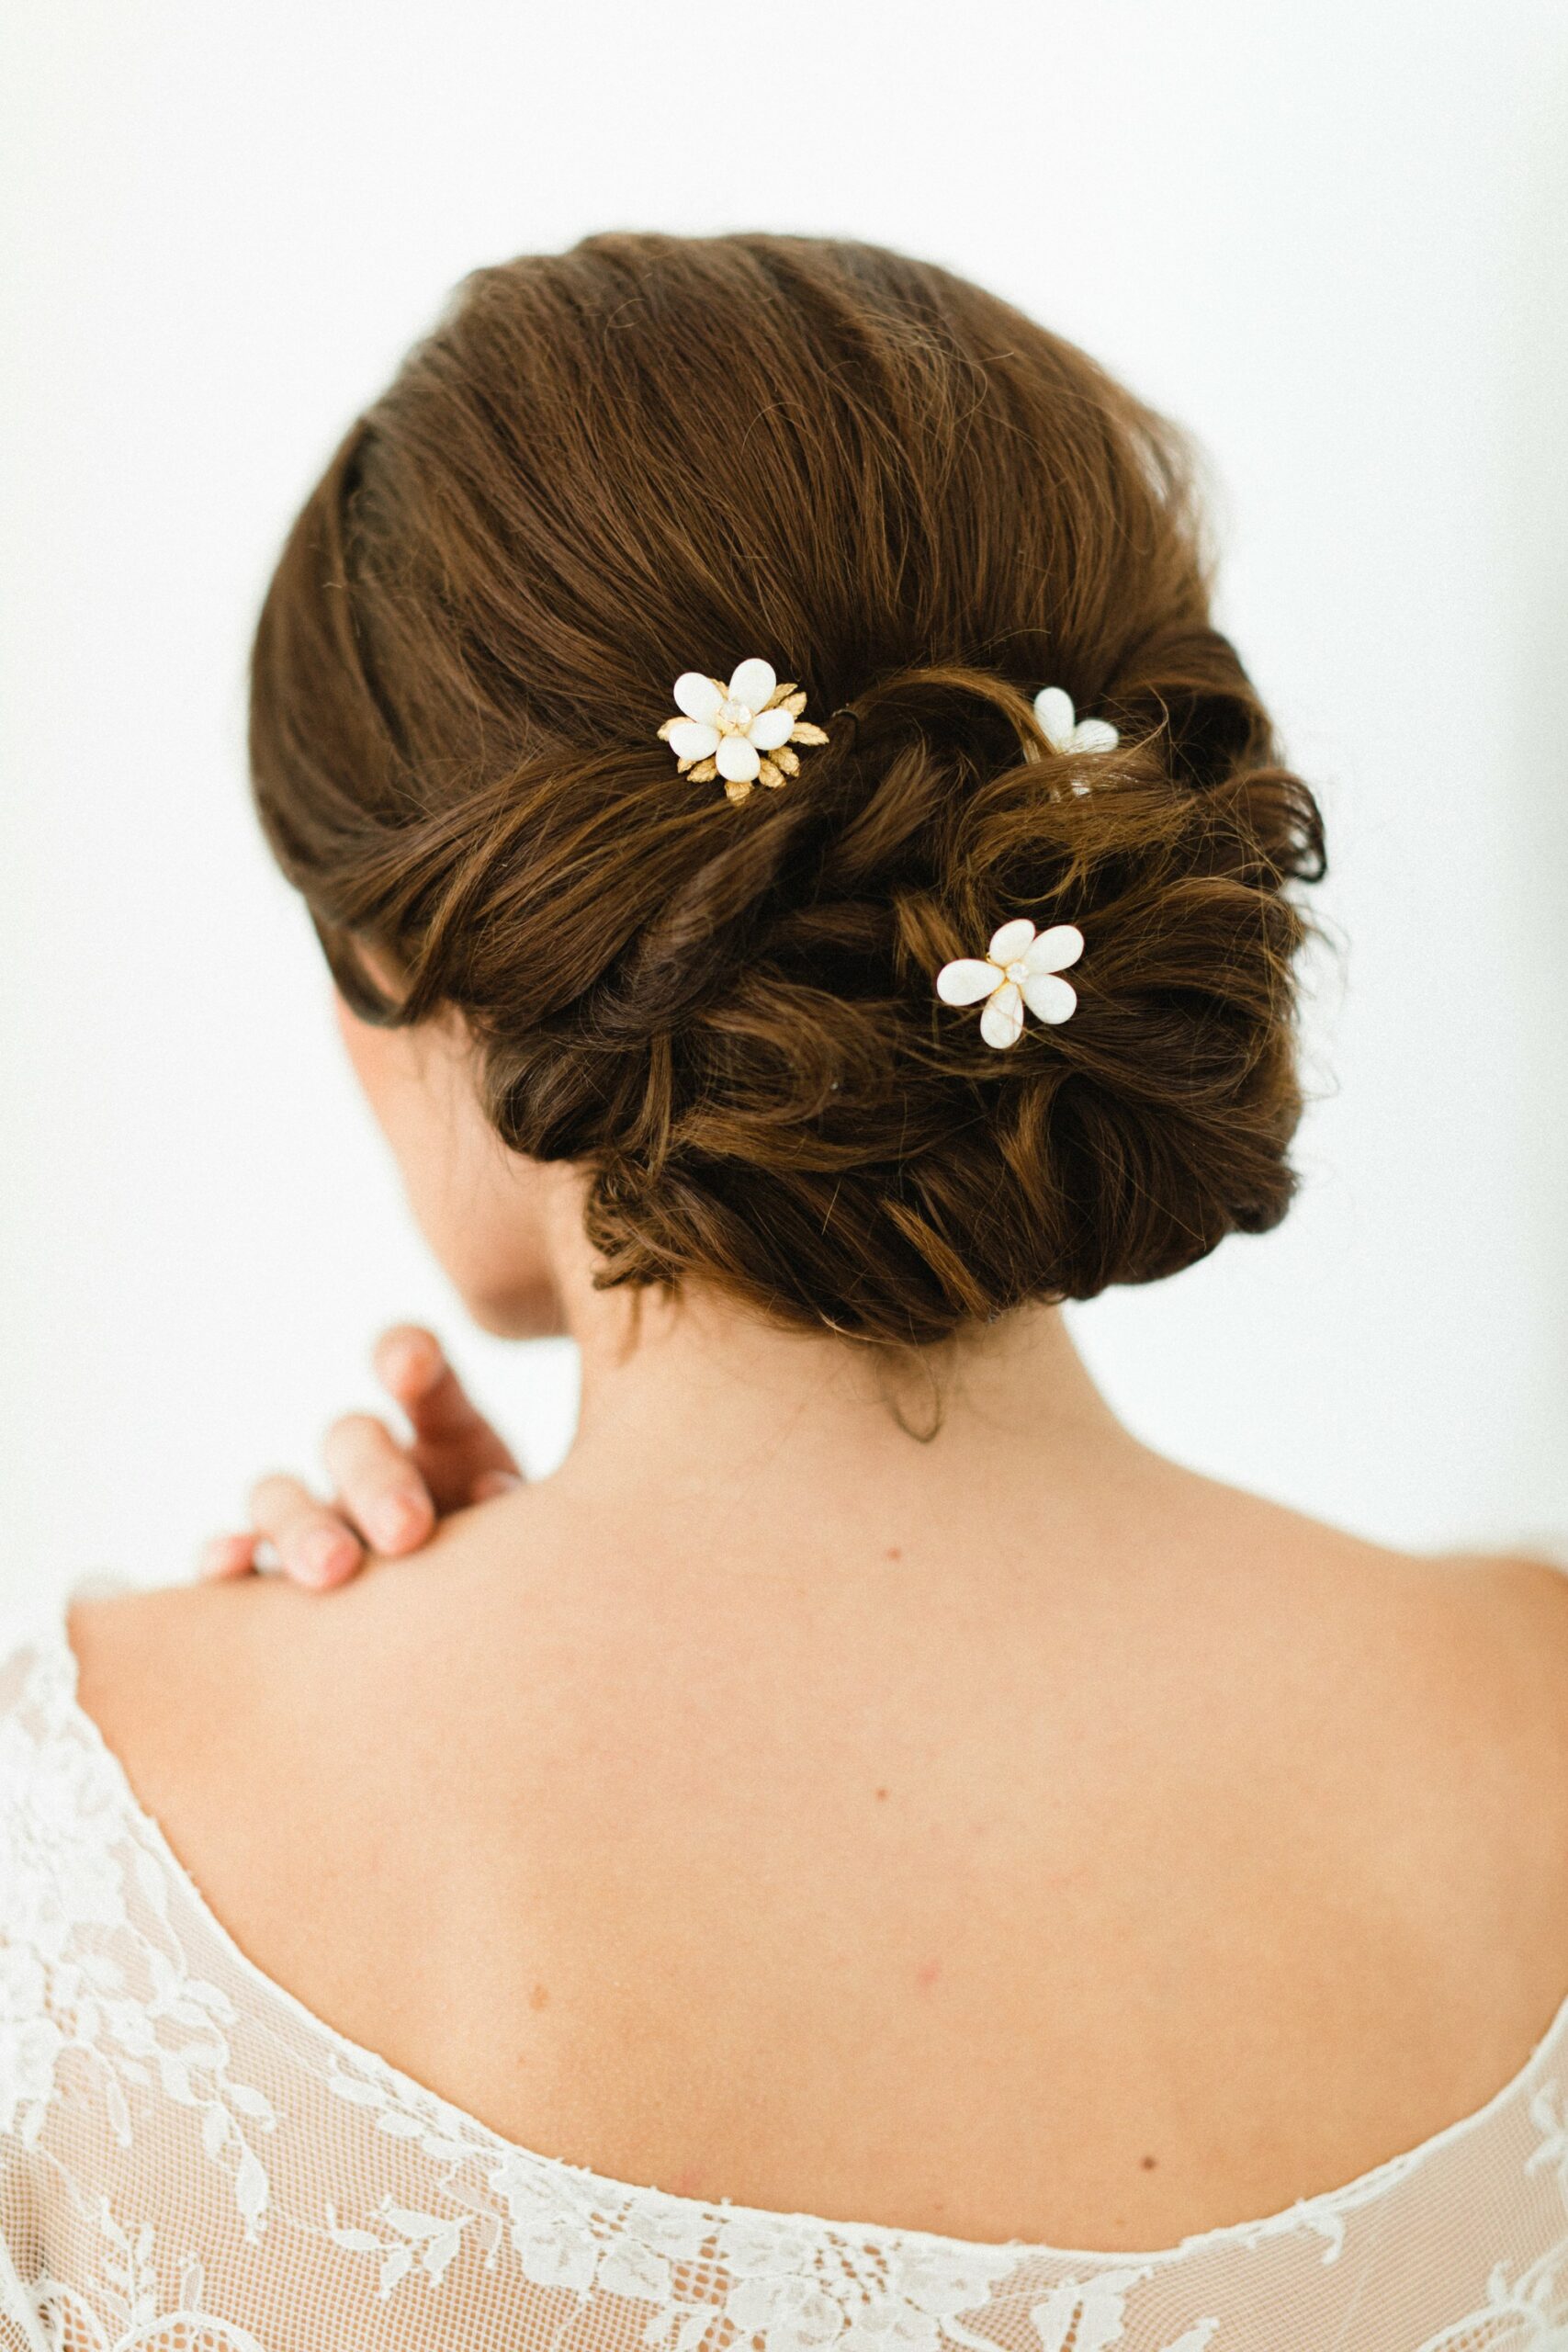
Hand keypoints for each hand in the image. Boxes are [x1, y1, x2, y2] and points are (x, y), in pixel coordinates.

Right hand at [197, 1325, 522, 1588]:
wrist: (503, 1638)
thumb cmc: (537, 1571)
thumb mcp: (553, 1532)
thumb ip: (526, 1507)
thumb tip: (497, 1496)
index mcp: (452, 1433)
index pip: (422, 1373)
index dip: (407, 1358)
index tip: (407, 1368)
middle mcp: (379, 1467)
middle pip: (352, 1440)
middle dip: (376, 1480)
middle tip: (408, 1531)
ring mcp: (323, 1519)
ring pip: (282, 1494)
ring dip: (302, 1524)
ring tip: (335, 1570)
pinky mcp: (281, 1577)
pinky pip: (238, 1560)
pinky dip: (227, 1556)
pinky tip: (229, 1565)